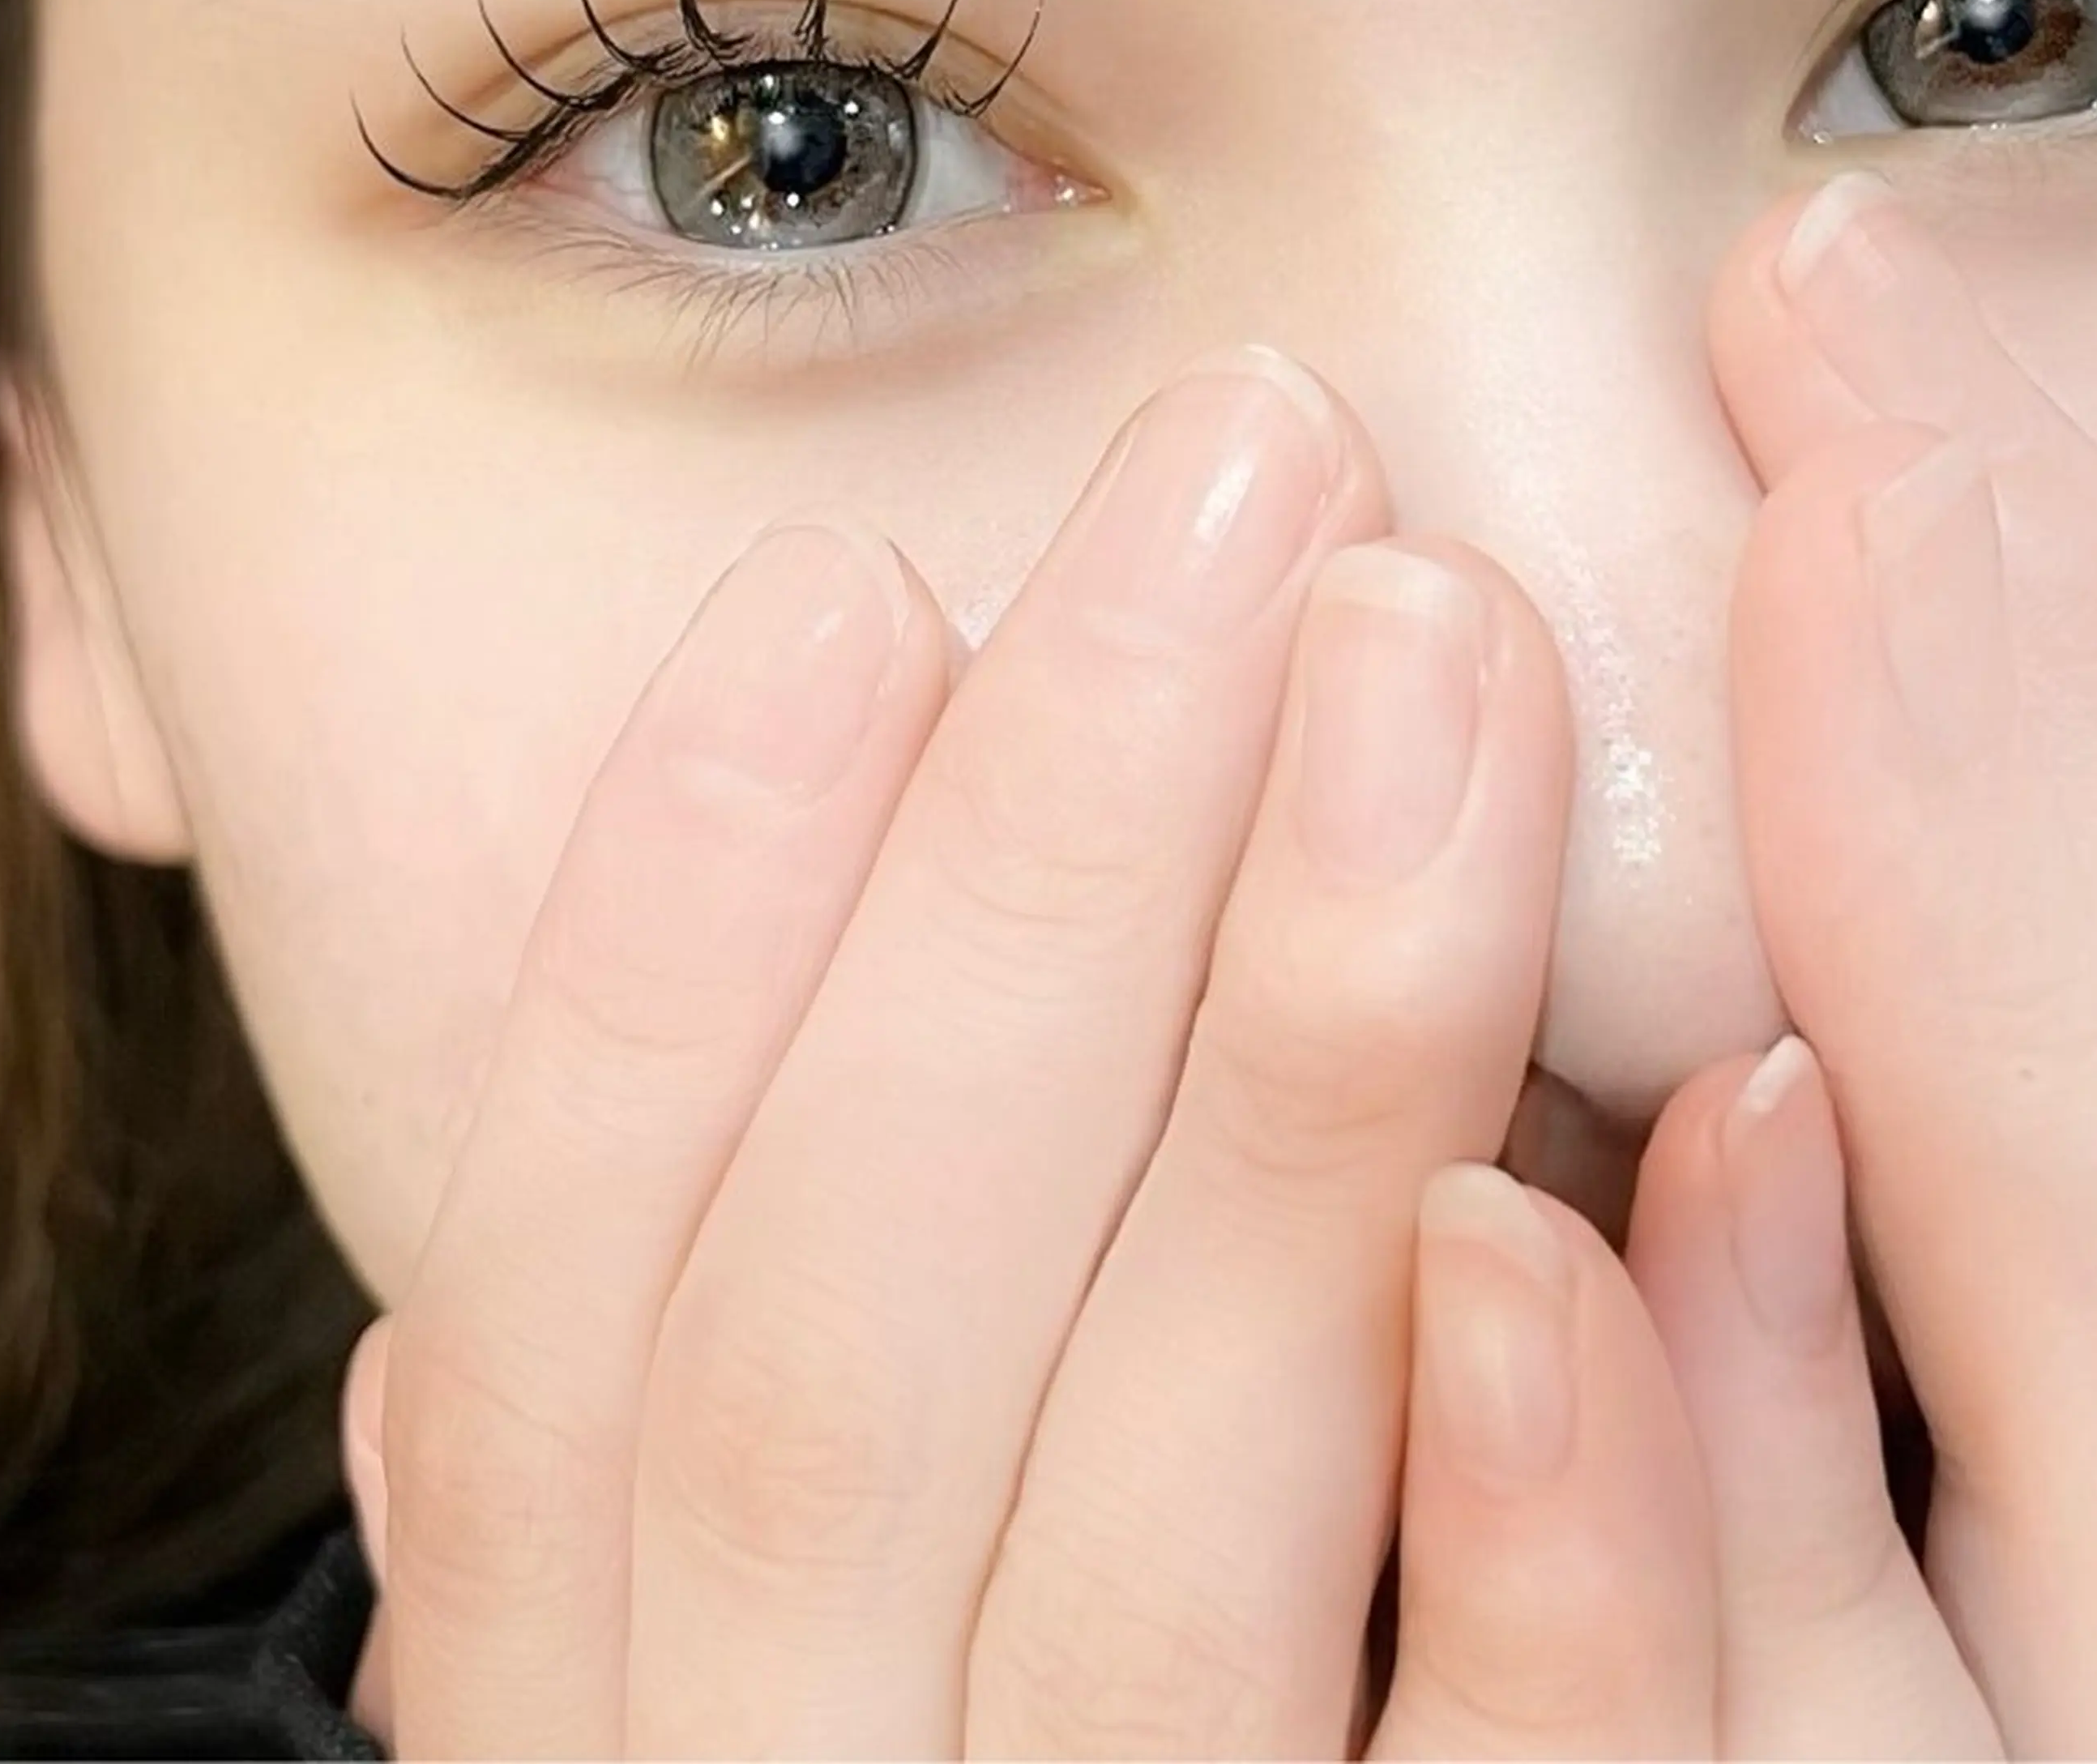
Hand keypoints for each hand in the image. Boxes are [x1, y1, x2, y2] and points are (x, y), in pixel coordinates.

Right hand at [329, 347, 1731, 1756]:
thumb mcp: (783, 1718)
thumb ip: (643, 1549)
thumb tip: (403, 1357)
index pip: (566, 1365)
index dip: (661, 960)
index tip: (835, 584)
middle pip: (839, 1386)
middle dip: (1026, 889)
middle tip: (1251, 458)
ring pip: (1151, 1566)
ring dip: (1304, 1069)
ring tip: (1438, 640)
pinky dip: (1564, 1521)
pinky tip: (1693, 1151)